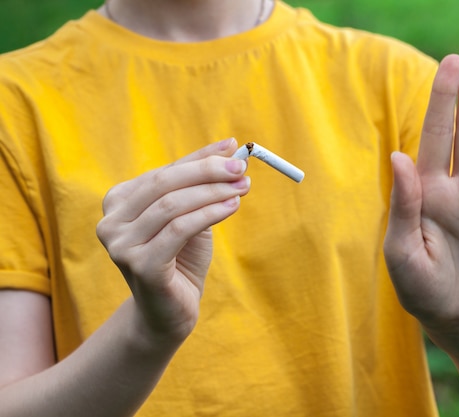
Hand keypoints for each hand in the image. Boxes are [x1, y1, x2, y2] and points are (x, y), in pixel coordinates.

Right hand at [96, 138, 249, 342]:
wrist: (170, 311)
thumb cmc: (181, 258)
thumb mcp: (189, 216)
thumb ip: (199, 185)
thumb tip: (230, 150)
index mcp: (118, 202)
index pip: (164, 171)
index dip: (199, 157)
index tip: (232, 146)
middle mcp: (111, 221)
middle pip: (164, 183)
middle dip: (207, 171)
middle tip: (240, 168)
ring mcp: (121, 245)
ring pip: (173, 205)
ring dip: (213, 192)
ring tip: (242, 188)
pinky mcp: (141, 266)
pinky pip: (180, 229)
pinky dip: (209, 213)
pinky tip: (232, 206)